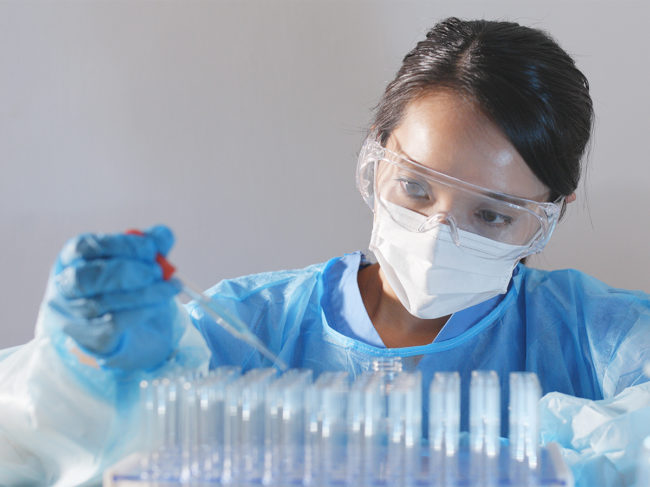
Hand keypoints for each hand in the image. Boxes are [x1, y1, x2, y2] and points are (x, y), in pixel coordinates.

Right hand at [41, 225, 182, 370]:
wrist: (125, 327)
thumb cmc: (126, 284)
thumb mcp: (137, 259)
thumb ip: (150, 244)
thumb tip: (163, 234)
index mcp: (71, 258)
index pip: (85, 247)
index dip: (120, 245)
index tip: (152, 248)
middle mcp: (65, 287)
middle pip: (84, 278)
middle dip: (126, 271)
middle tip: (157, 271)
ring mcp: (72, 315)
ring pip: (103, 304)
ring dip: (144, 293)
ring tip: (169, 288)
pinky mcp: (88, 337)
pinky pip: (114, 324)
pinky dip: (142, 311)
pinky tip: (159, 304)